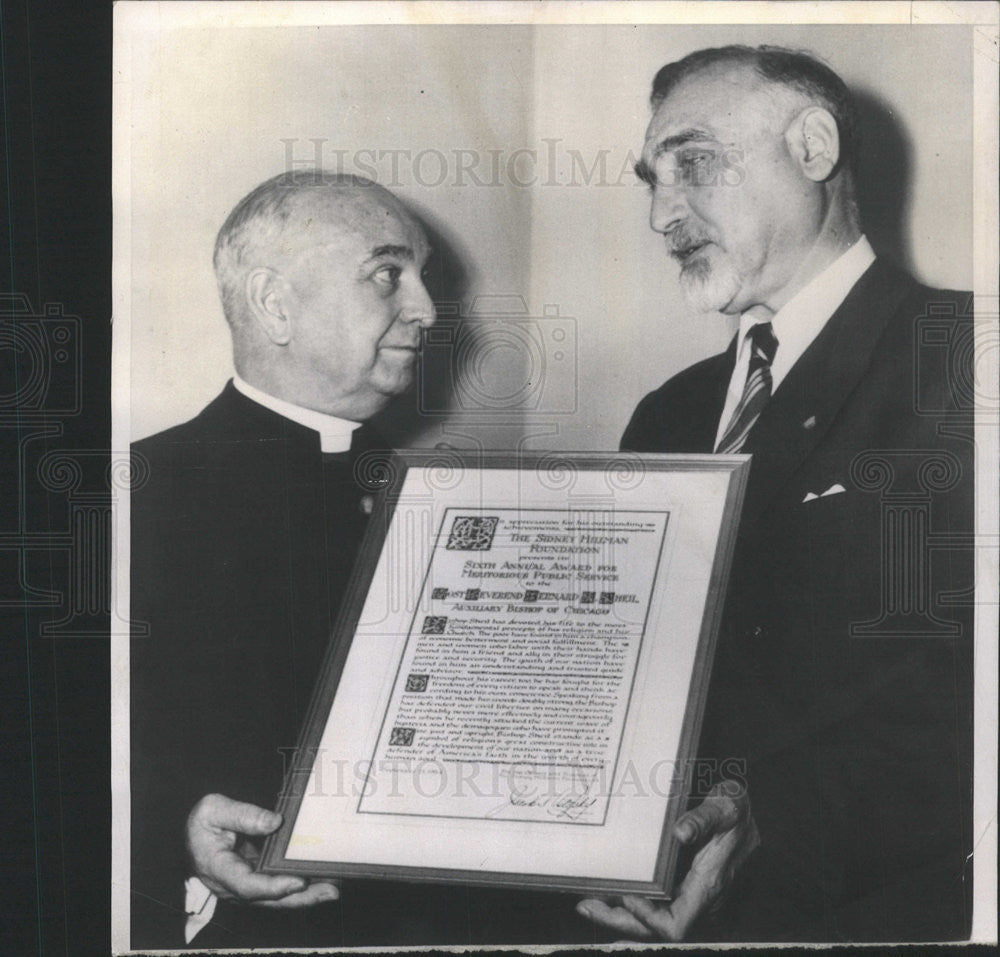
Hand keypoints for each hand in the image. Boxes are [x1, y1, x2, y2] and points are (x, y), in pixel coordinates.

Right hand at [186, 793, 339, 907]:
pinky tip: (322, 879)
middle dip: (301, 898)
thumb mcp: (214, 809)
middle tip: (331, 891)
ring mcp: (245, 885)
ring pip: (276, 898)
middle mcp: (232, 885)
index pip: (247, 885)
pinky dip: (301, 887)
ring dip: (306, 896)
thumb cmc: (203, 821)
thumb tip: (274, 822)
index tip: (298, 881)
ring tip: (334, 887)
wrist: (193, 831)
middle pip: (268, 899)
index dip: (273, 887)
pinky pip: (278, 888)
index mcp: (218, 869)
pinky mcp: (256, 880)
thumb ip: (243, 815)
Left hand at [576, 779, 758, 940]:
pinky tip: (607, 888)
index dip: (648, 919)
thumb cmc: (737, 809)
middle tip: (586, 906)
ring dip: (619, 914)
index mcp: (709, 885)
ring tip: (587, 900)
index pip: (676, 925)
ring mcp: (690, 896)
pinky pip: (655, 905)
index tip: (628, 896)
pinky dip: (629, 901)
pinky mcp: (683, 888)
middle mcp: (698, 899)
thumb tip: (680, 832)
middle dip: (619, 921)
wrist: (747, 811)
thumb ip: (705, 817)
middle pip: (656, 929)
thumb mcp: (727, 805)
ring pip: (652, 920)